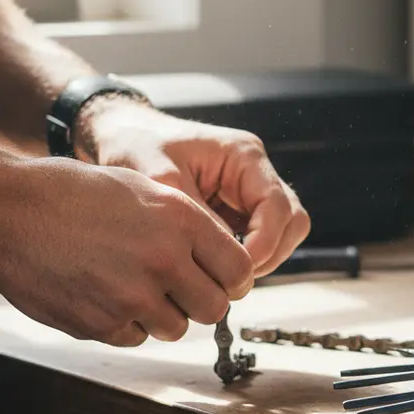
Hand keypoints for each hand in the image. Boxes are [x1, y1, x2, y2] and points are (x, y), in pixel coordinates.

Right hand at [0, 157, 254, 346]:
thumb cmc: (74, 195)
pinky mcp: (102, 324)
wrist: (9, 213)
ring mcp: (132, 296)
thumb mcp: (143, 189)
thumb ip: (188, 225)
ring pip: (176, 328)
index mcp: (181, 221)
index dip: (234, 280)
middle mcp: (164, 260)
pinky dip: (127, 324)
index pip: (239, 270)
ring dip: (164, 315)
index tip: (223, 281)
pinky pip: (136, 338)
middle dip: (203, 302)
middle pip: (215, 308)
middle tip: (184, 291)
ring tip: (135, 287)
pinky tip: (106, 295)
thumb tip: (222, 259)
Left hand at [76, 99, 309, 277]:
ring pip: (282, 234)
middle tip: (233, 278)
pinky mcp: (237, 209)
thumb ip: (195, 216)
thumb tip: (223, 258)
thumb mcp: (159, 177)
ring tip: (221, 275)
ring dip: (260, 260)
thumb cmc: (137, 144)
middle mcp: (255, 173)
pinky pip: (257, 240)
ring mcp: (249, 192)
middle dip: (269, 255)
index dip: (265, 242)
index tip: (237, 267)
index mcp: (244, 156)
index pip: (279, 206)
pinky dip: (242, 259)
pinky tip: (212, 267)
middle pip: (292, 222)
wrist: (121, 135)